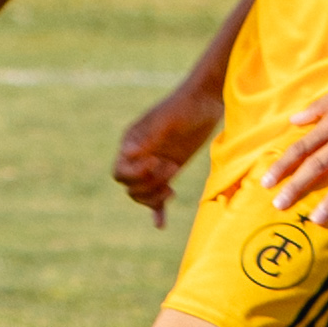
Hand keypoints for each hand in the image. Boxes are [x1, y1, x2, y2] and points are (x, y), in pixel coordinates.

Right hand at [112, 70, 222, 221]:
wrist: (206, 102)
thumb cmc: (185, 106)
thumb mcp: (167, 120)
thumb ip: (148, 137)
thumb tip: (127, 154)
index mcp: (132, 143)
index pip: (120, 172)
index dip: (136, 174)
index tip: (157, 162)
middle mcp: (139, 156)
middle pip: (129, 186)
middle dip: (148, 185)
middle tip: (171, 169)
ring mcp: (154, 165)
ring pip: (141, 194)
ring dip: (154, 196)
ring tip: (172, 189)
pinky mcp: (169, 171)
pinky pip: (158, 196)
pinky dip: (157, 210)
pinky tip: (160, 224)